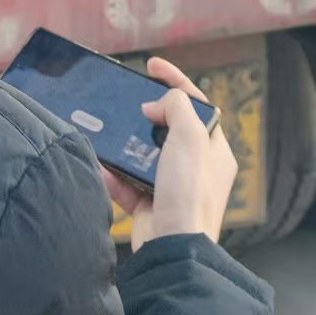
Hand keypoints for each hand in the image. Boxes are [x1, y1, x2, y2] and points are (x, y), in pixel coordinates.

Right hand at [102, 56, 236, 252]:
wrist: (173, 249)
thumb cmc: (189, 193)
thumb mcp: (190, 138)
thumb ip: (177, 108)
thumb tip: (157, 106)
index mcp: (214, 151)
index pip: (197, 105)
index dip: (175, 81)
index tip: (152, 65)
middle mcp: (196, 169)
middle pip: (168, 129)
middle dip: (145, 116)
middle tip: (127, 103)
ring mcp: (172, 189)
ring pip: (144, 155)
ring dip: (124, 146)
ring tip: (107, 133)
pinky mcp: (150, 207)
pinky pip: (127, 183)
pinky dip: (113, 175)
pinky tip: (101, 166)